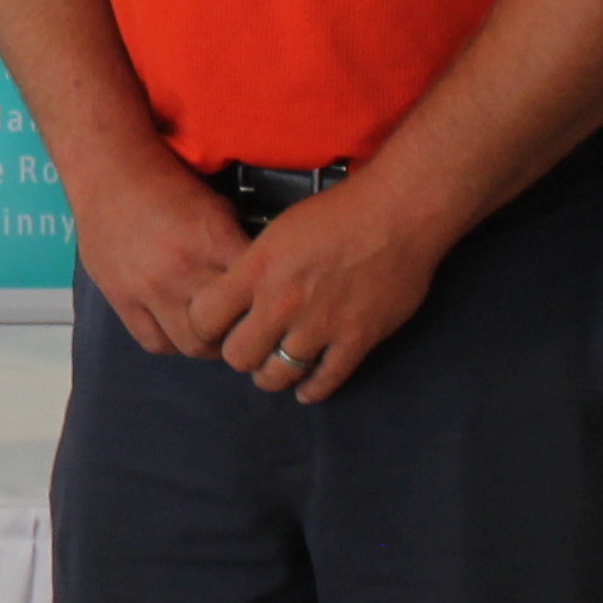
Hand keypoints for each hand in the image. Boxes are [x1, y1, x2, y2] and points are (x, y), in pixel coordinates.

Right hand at [65, 151, 253, 355]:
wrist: (108, 171)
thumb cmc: (166, 182)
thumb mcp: (216, 206)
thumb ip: (234, 244)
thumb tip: (256, 276)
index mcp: (214, 241)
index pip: (255, 293)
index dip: (265, 305)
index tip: (267, 308)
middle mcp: (184, 270)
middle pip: (226, 327)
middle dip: (239, 332)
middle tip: (243, 329)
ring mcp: (150, 288)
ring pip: (191, 343)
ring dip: (207, 344)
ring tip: (212, 335)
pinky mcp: (122, 297)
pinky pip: (153, 340)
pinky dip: (171, 342)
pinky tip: (178, 331)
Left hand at [183, 176, 452, 404]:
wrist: (397, 214)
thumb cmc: (337, 212)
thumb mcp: (278, 231)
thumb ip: (256, 268)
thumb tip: (242, 294)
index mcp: (256, 271)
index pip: (205, 317)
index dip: (206, 324)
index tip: (216, 325)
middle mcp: (281, 304)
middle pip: (238, 356)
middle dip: (240, 355)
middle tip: (250, 347)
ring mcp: (319, 326)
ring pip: (277, 375)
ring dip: (273, 375)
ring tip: (274, 370)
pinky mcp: (356, 340)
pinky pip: (325, 380)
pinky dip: (313, 389)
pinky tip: (306, 390)